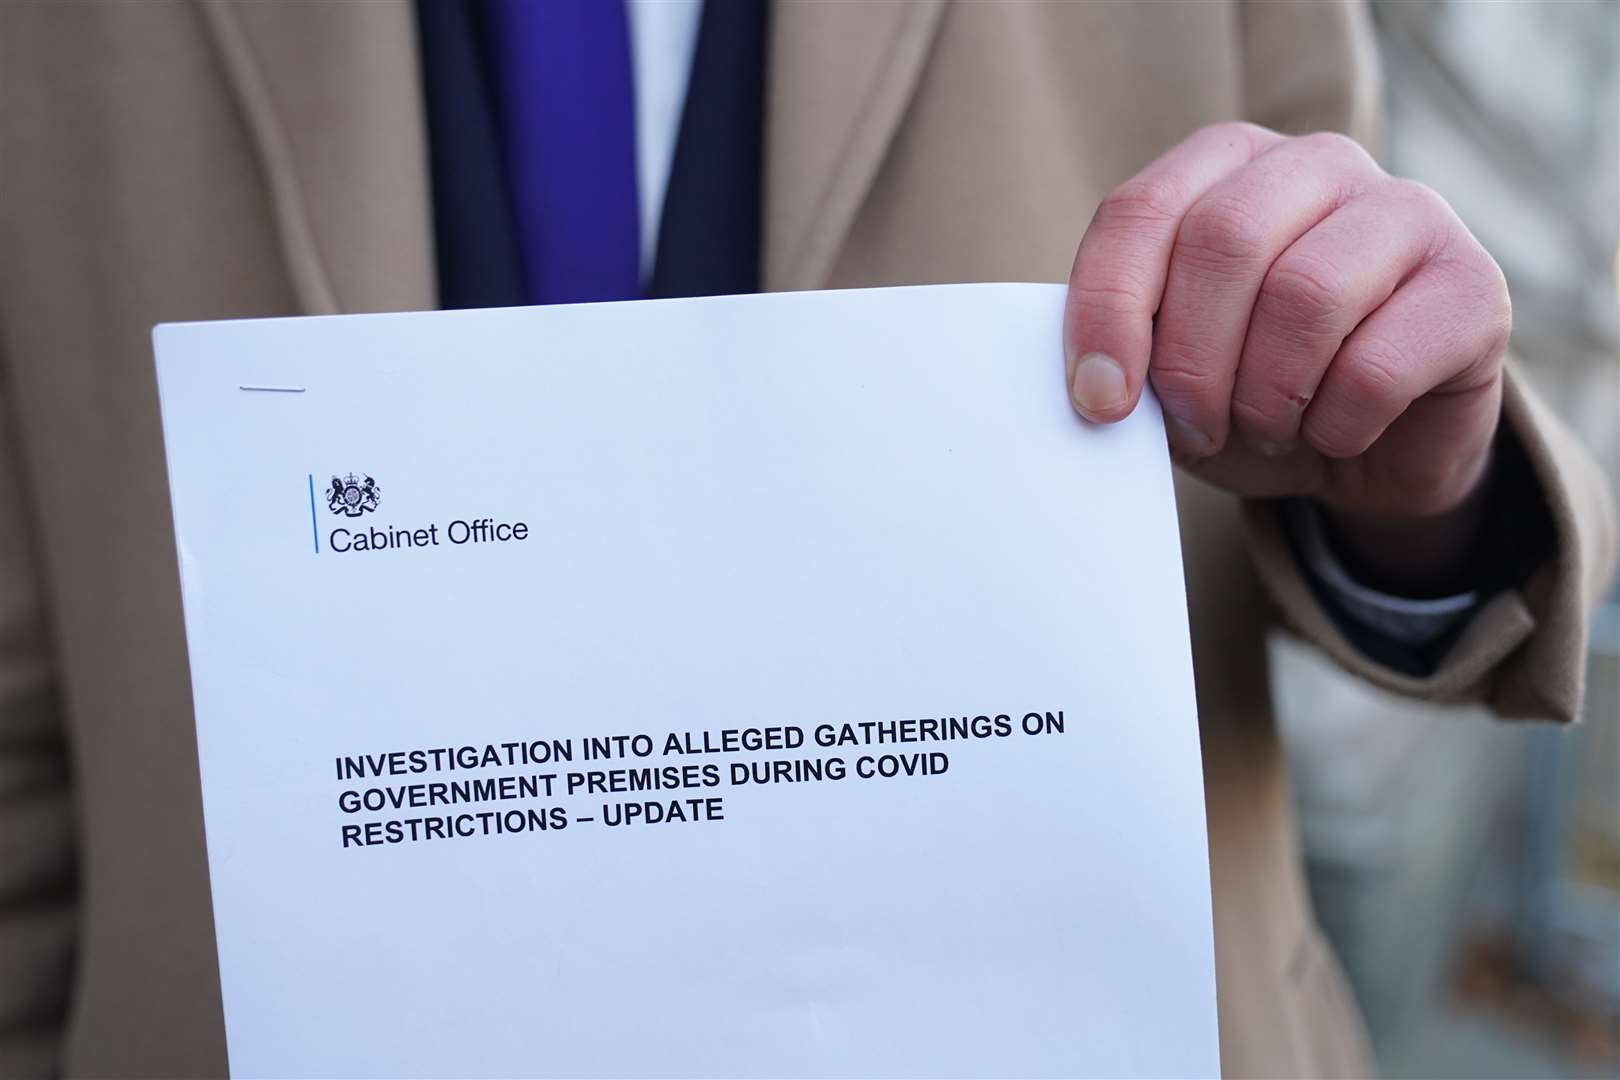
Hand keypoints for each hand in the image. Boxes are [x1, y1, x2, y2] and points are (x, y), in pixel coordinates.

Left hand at [1064, 123, 1510, 591]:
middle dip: (1191, 361)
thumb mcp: (1171, 369)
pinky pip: (1376, 366)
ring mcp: (1407, 212)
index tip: (1098, 401)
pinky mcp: (1474, 286)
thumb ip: (1130, 349)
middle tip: (1194, 427)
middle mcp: (1317, 164)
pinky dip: (1334, 425)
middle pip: (1225, 241)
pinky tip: (1334, 432)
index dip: (1108, 310)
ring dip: (1264, 398)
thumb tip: (1098, 383)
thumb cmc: (1250, 390)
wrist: (1369, 449)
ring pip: (1305, 296)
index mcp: (1225, 164)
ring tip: (1266, 430)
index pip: (1140, 211)